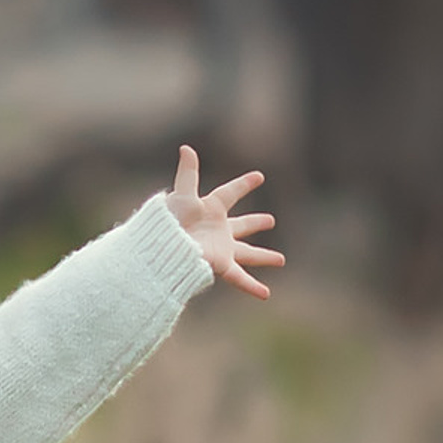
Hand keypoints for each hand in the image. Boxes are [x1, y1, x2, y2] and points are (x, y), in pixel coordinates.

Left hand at [168, 145, 284, 298]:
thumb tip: (186, 147)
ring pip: (247, 253)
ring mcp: (221, 248)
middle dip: (255, 223)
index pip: (230, 193)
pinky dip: (252, 286)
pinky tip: (266, 295)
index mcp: (210, 209)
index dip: (244, 184)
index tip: (259, 176)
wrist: (162, 247)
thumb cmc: (169, 221)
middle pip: (241, 225)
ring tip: (281, 260)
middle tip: (271, 220)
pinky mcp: (220, 264)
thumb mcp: (182, 194)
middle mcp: (218, 230)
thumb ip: (188, 172)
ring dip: (264, 256)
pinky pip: (240, 277)